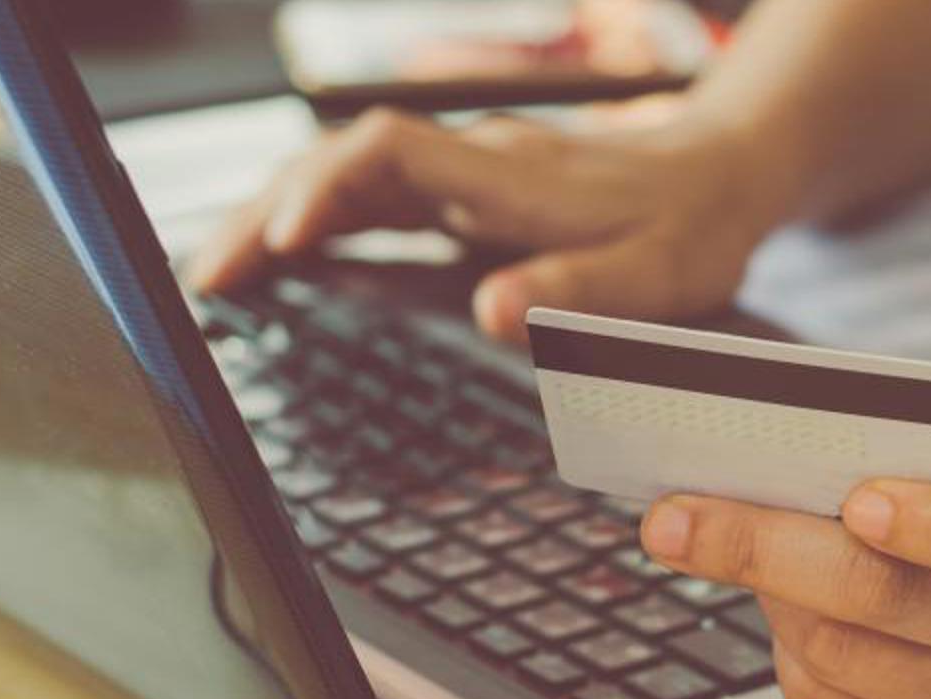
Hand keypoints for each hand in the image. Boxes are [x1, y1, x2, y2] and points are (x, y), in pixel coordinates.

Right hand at [186, 107, 793, 342]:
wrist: (722, 176)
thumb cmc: (690, 230)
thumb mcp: (653, 276)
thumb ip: (573, 292)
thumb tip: (490, 312)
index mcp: (512, 179)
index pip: (393, 153)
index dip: (329, 187)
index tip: (286, 239)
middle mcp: (477, 165)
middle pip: (345, 164)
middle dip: (269, 213)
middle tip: (209, 281)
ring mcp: (469, 175)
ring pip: (350, 178)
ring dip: (281, 218)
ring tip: (221, 278)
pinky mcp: (470, 193)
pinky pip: (376, 197)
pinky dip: (322, 224)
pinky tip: (290, 261)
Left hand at [638, 423, 930, 698]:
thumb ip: (909, 448)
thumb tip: (770, 457)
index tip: (857, 500)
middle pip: (891, 600)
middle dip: (763, 549)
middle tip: (675, 519)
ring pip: (839, 655)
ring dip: (770, 598)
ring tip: (757, 554)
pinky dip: (788, 658)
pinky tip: (797, 618)